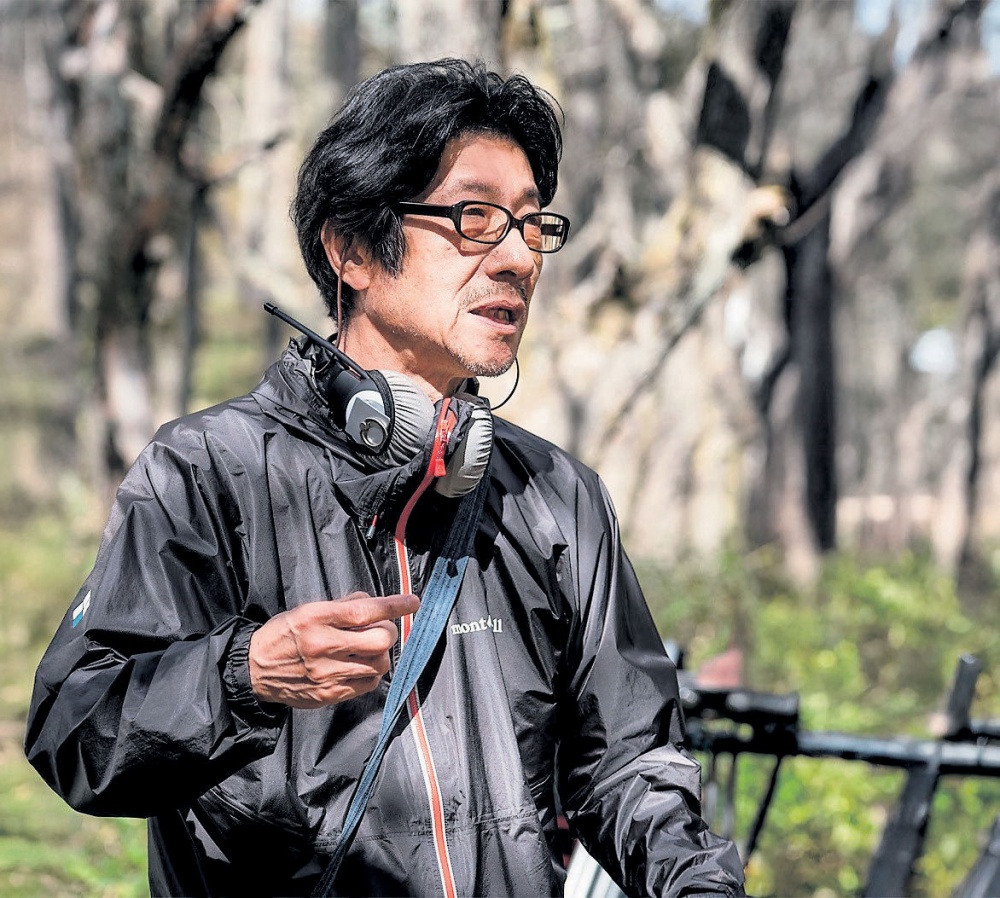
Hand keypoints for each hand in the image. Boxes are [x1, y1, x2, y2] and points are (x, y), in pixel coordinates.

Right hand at [248, 592, 419, 707]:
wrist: (254, 669)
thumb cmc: (282, 635)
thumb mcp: (307, 609)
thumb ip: (342, 605)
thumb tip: (372, 602)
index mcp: (317, 618)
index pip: (365, 611)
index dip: (395, 605)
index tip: (413, 602)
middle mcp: (323, 646)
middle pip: (380, 640)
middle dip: (387, 632)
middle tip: (378, 630)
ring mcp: (327, 674)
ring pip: (379, 665)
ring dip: (380, 654)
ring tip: (365, 649)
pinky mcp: (328, 695)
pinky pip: (367, 685)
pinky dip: (370, 674)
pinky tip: (358, 666)